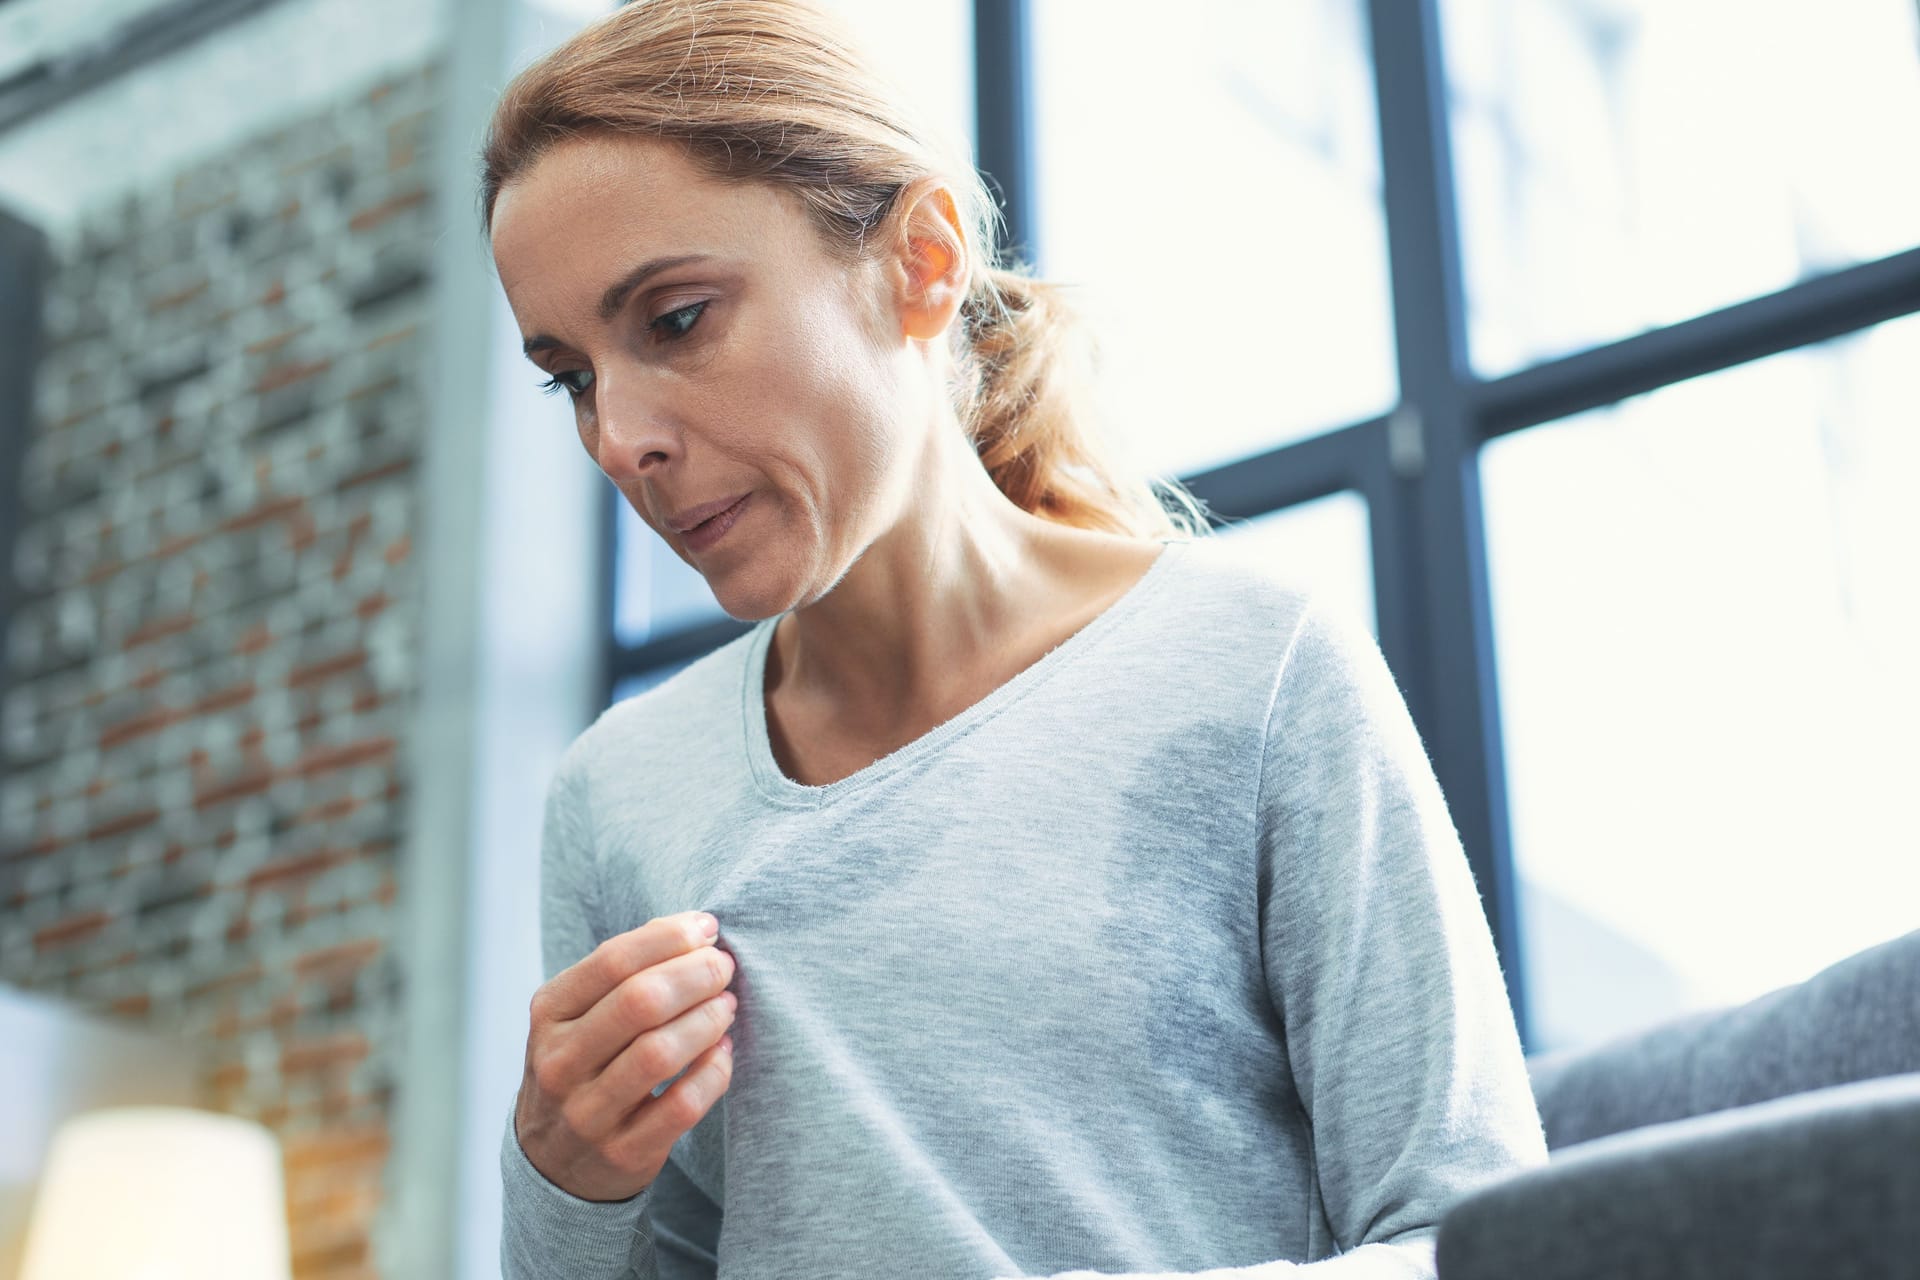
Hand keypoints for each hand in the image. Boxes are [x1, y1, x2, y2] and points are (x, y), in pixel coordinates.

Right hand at [514, 911, 737, 1201]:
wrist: (553, 1161)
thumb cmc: (582, 1065)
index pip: (614, 960)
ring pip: (660, 1053)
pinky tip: (723, 1052)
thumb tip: (693, 929)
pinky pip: (682, 1106)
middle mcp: (560, 1062)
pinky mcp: (623, 1152)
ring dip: (708, 1021)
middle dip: (696, 975)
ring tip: (726, 1005)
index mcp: (549, 1014)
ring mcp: (588, 1112)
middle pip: (640, 1002)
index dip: (670, 937)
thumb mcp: (578, 1015)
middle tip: (724, 967)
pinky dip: (713, 1072)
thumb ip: (623, 972)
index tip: (708, 928)